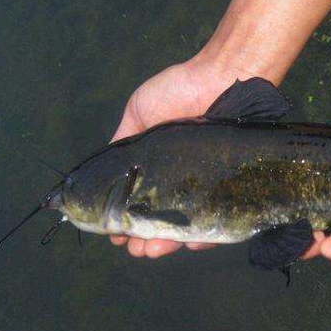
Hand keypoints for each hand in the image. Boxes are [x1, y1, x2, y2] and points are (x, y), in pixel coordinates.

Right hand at [109, 58, 251, 257]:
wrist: (221, 79)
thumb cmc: (177, 92)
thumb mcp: (137, 115)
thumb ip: (122, 144)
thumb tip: (99, 173)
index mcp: (159, 167)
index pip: (141, 202)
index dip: (128, 221)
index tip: (115, 235)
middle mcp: (183, 180)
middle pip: (164, 220)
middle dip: (146, 239)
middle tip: (135, 249)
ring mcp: (207, 186)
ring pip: (189, 226)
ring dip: (169, 243)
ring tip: (153, 250)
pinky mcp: (231, 189)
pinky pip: (220, 220)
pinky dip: (204, 236)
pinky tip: (189, 242)